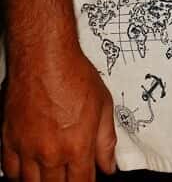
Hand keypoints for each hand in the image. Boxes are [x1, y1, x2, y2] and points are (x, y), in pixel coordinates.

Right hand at [1, 48, 116, 181]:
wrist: (44, 56)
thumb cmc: (72, 73)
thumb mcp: (103, 105)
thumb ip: (106, 140)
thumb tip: (109, 165)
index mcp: (77, 146)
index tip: (85, 180)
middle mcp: (51, 153)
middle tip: (67, 173)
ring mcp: (27, 148)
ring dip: (42, 181)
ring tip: (50, 173)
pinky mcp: (9, 139)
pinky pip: (10, 171)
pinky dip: (19, 175)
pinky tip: (28, 170)